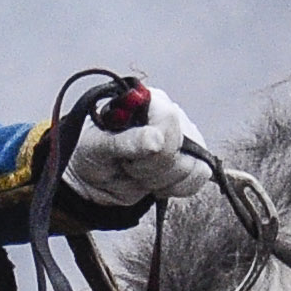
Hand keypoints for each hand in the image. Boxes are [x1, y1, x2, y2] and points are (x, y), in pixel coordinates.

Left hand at [63, 85, 216, 209]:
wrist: (91, 178)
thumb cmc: (91, 154)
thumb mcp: (98, 147)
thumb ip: (126, 142)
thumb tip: (156, 140)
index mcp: (147, 102)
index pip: (169, 119)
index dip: (155, 146)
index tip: (130, 159)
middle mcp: (171, 117)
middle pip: (185, 148)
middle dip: (153, 168)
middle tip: (128, 166)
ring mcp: (184, 139)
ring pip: (194, 167)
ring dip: (161, 180)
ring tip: (139, 174)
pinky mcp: (191, 159)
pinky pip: (199, 177)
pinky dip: (175, 188)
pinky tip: (155, 183)